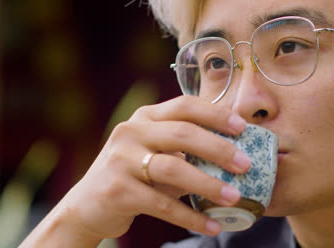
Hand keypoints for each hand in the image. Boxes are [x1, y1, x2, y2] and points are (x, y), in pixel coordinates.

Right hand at [21, 96, 249, 245]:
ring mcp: (121, 160)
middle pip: (182, 134)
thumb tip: (235, 155)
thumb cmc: (134, 175)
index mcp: (145, 117)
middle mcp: (131, 132)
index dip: (216, 114)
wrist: (89, 205)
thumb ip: (185, 149)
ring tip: (234, 198)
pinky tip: (212, 226)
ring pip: (173, 168)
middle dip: (219, 149)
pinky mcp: (118, 190)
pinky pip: (162, 204)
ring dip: (209, 185)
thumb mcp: (156, 153)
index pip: (184, 106)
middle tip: (245, 165)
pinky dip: (190, 217)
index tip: (243, 127)